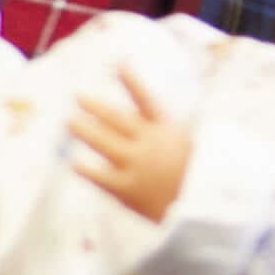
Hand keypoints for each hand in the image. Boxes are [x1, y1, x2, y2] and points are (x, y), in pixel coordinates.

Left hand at [65, 68, 194, 221]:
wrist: (204, 211)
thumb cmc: (197, 182)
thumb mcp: (189, 152)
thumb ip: (166, 139)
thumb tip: (146, 128)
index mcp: (168, 132)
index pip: (148, 101)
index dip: (133, 81)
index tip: (119, 63)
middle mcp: (150, 143)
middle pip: (117, 118)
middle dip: (96, 106)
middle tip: (79, 96)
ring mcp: (138, 165)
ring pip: (104, 141)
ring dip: (84, 129)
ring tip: (69, 121)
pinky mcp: (128, 189)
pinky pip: (100, 176)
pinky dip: (86, 169)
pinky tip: (74, 163)